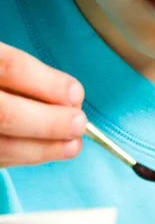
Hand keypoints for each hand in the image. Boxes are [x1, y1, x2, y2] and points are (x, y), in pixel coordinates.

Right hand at [0, 43, 86, 166]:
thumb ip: (16, 71)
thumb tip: (67, 96)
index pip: (9, 67)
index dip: (46, 83)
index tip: (76, 94)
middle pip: (4, 113)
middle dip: (47, 122)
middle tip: (78, 123)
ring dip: (39, 149)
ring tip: (70, 145)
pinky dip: (18, 157)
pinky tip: (41, 152)